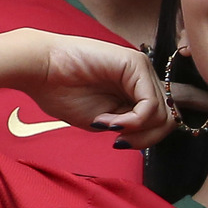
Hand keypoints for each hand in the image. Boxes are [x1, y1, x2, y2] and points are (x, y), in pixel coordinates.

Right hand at [0, 29, 175, 148]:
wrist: (39, 70)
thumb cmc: (62, 93)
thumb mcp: (103, 120)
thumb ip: (129, 126)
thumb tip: (150, 134)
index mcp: (135, 91)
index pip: (160, 120)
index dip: (146, 139)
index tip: (118, 143)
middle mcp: (143, 79)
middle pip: (167, 118)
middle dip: (146, 138)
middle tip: (118, 141)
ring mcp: (142, 70)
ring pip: (163, 113)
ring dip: (136, 130)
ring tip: (107, 126)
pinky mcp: (137, 64)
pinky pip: (150, 104)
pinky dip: (133, 120)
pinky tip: (109, 121)